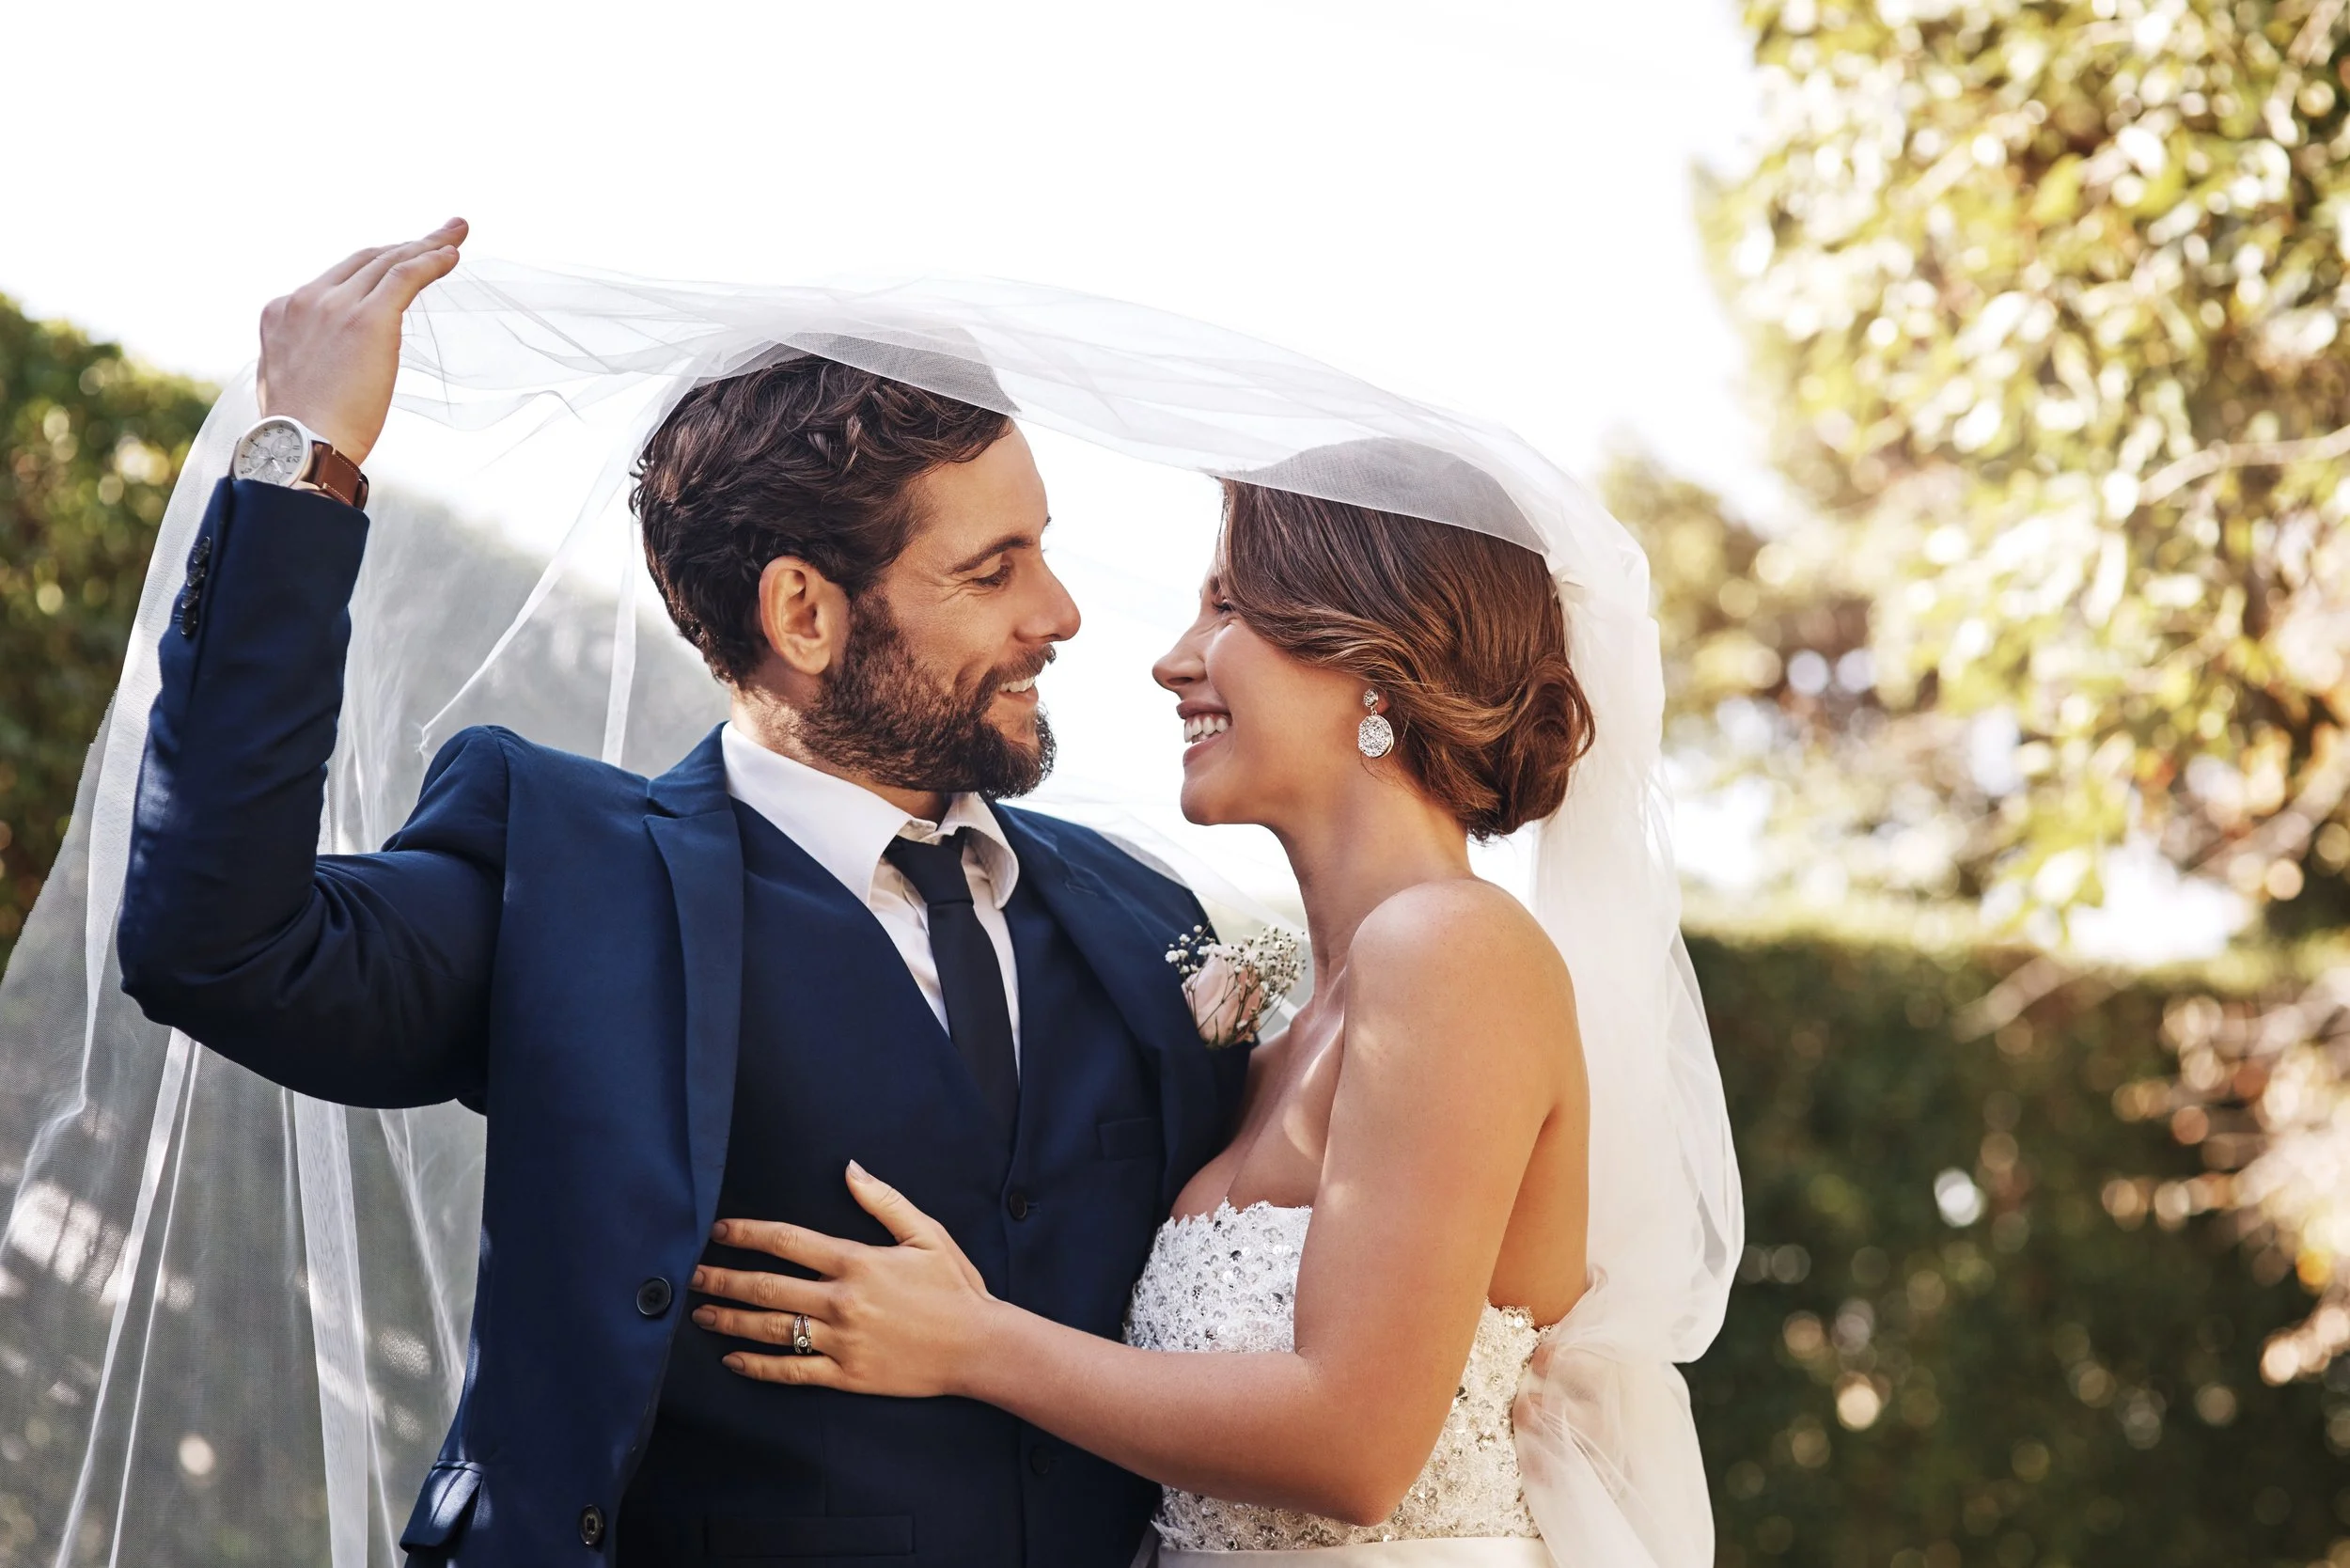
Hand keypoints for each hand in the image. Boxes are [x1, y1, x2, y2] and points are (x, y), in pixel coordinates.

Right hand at [255, 218, 468, 464]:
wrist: (301, 447)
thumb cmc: (301, 433)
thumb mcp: (287, 382)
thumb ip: (303, 357)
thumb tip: (323, 363)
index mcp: (282, 312)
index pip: (336, 279)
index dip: (373, 268)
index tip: (399, 263)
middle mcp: (305, 300)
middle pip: (364, 260)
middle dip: (404, 244)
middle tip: (438, 234)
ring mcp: (335, 306)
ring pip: (387, 261)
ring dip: (426, 244)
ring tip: (457, 232)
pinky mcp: (368, 319)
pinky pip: (405, 276)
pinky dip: (431, 260)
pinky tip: (452, 254)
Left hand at [692, 1162, 999, 1397]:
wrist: (978, 1347)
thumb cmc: (955, 1288)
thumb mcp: (927, 1234)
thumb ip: (884, 1201)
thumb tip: (850, 1169)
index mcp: (857, 1262)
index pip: (788, 1242)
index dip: (748, 1234)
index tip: (720, 1231)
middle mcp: (841, 1302)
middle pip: (767, 1287)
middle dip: (723, 1279)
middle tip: (691, 1275)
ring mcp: (840, 1341)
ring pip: (771, 1329)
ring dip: (730, 1319)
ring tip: (702, 1313)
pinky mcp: (845, 1376)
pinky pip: (791, 1372)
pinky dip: (757, 1366)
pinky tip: (733, 1359)